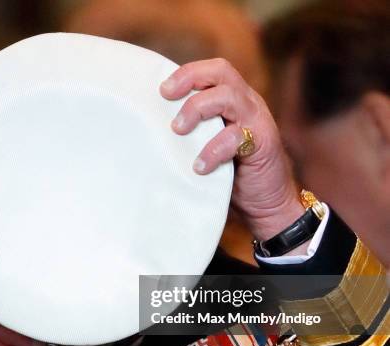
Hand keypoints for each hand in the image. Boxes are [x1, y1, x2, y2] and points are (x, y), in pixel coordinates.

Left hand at [160, 58, 304, 243]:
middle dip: (190, 78)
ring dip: (198, 108)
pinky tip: (199, 166)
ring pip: (228, 97)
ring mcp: (257, 121)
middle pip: (221, 71)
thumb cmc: (231, 176)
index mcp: (233, 100)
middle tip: (166, 97)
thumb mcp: (207, 147)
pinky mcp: (263, 144)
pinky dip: (214, 149)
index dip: (187, 73)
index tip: (162, 90)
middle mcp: (247, 104)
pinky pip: (236, 137)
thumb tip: (148, 131)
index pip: (212, 71)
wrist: (267, 205)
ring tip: (178, 130)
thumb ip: (191, 134)